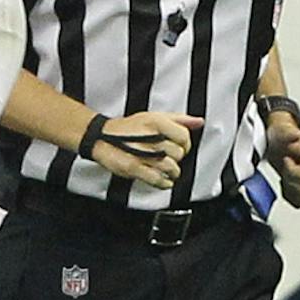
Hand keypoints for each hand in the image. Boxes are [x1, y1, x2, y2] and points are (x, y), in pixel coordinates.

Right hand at [83, 110, 201, 190]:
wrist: (101, 138)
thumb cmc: (127, 128)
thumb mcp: (153, 116)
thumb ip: (179, 119)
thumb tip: (199, 122)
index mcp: (157, 122)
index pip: (184, 137)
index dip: (185, 144)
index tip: (180, 147)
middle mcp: (151, 137)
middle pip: (179, 154)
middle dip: (176, 158)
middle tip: (168, 158)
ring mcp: (143, 154)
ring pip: (171, 168)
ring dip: (172, 172)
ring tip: (167, 170)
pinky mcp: (134, 168)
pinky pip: (158, 180)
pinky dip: (164, 183)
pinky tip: (163, 180)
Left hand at [267, 116, 299, 206]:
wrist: (279, 141)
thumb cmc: (281, 137)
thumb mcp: (280, 132)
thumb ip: (288, 136)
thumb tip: (296, 138)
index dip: (290, 172)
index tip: (284, 161)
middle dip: (288, 180)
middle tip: (282, 168)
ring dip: (288, 188)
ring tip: (284, 173)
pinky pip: (298, 202)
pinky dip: (289, 194)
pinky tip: (286, 182)